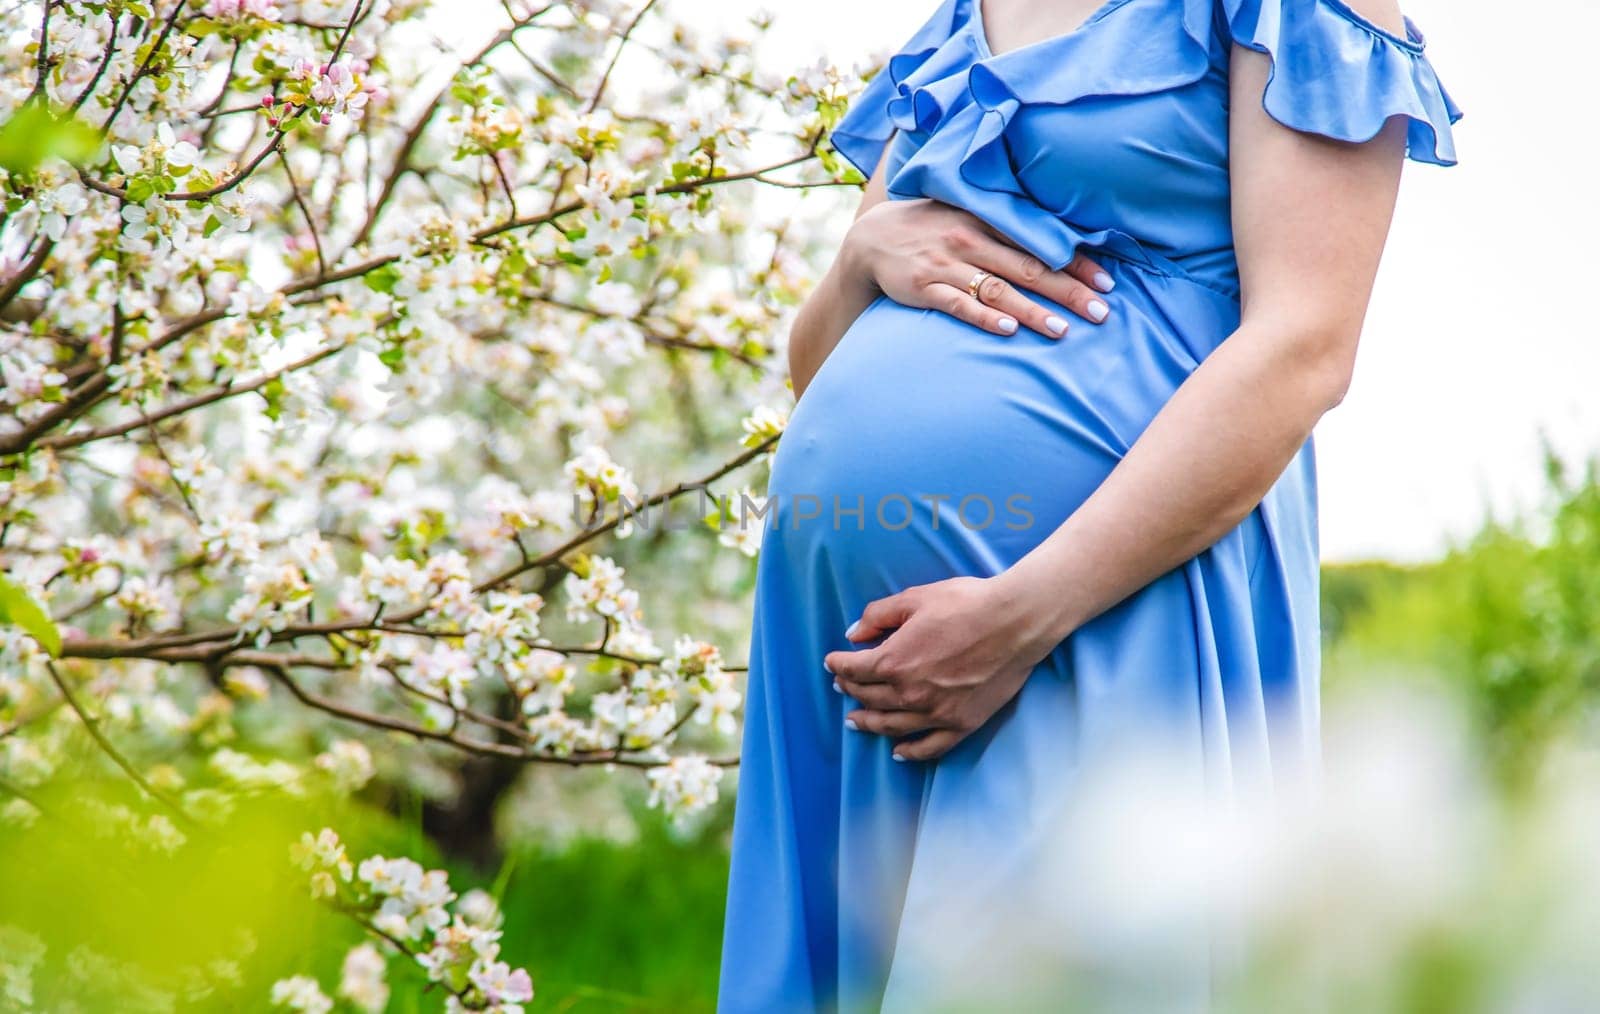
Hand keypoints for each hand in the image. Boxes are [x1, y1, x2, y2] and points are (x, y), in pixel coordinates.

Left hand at [823, 576, 1064, 761]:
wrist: (1016, 622)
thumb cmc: (967, 604)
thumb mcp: (915, 598)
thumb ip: (878, 616)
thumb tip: (854, 634)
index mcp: (893, 662)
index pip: (853, 670)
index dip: (837, 665)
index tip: (831, 662)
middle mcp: (909, 694)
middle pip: (868, 698)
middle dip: (850, 690)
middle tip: (842, 686)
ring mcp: (936, 713)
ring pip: (891, 726)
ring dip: (869, 723)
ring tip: (856, 722)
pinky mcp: (961, 724)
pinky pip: (929, 747)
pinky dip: (910, 752)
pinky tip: (898, 751)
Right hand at [841, 197, 1114, 339]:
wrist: (871, 238)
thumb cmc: (931, 228)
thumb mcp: (967, 214)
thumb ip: (1007, 226)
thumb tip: (1061, 240)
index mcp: (986, 220)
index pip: (1040, 242)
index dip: (1076, 263)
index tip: (1107, 283)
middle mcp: (969, 240)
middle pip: (1028, 268)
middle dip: (1067, 291)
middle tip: (1101, 312)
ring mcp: (946, 265)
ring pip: (998, 289)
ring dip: (1032, 310)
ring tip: (1063, 329)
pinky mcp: (923, 288)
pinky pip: (958, 305)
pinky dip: (984, 318)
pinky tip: (1007, 331)